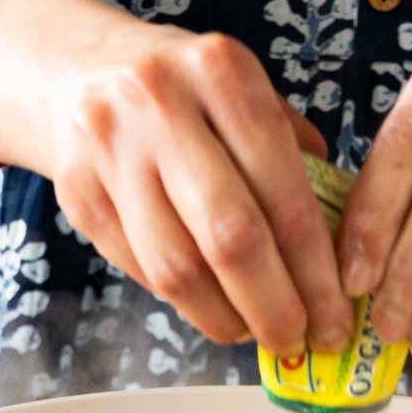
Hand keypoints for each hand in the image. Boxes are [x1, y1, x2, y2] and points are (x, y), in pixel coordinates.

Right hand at [43, 20, 350, 354]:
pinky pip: (140, 270)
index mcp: (221, 72)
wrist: (78, 71)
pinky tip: (210, 305)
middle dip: (274, 306)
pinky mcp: (74, 193)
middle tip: (299, 341)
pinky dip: (183, 301)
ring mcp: (108, 150)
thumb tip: (336, 260)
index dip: (315, 270)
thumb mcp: (247, 94)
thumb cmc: (188, 94)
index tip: (336, 317)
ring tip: (254, 331)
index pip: (283, 191)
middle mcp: (159, 105)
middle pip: (230, 237)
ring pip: (176, 268)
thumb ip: (294, 160)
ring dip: (224, 317)